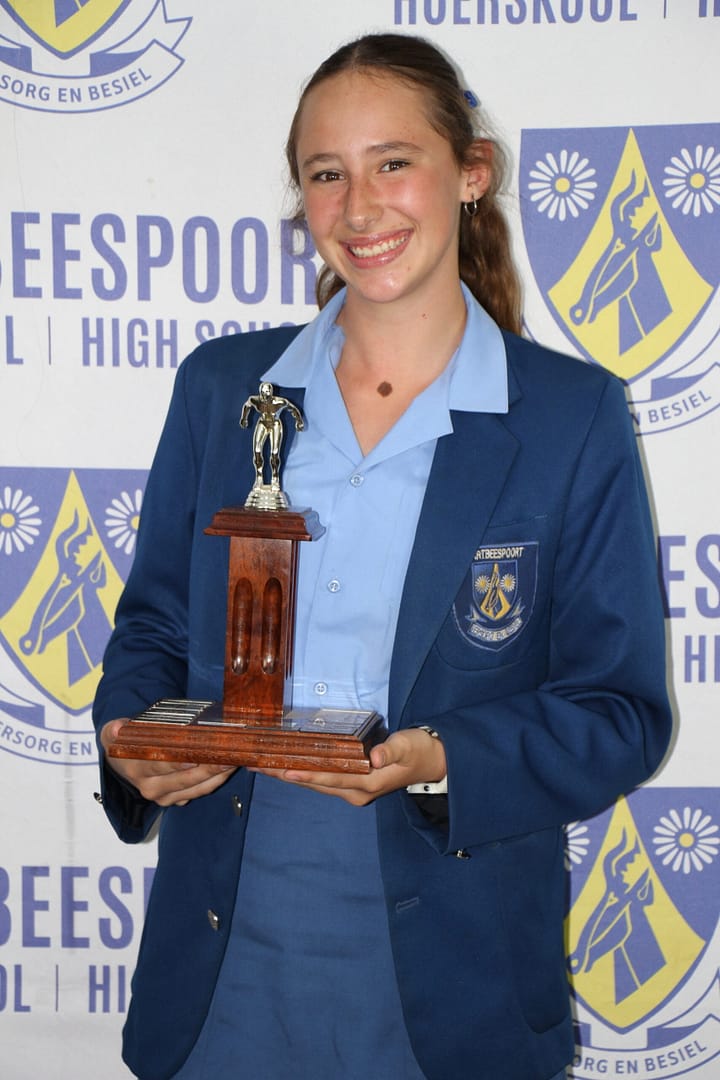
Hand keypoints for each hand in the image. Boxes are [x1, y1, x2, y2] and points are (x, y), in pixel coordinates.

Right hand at [100, 719, 235, 806]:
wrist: (123, 764)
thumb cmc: (125, 743)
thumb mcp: (114, 733)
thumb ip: (115, 730)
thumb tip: (117, 728)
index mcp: (137, 770)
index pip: (160, 767)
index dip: (178, 764)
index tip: (196, 758)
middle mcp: (151, 788)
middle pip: (185, 780)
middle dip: (208, 769)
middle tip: (228, 756)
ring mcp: (165, 797)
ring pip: (196, 788)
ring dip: (217, 776)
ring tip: (234, 760)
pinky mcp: (176, 800)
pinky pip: (200, 791)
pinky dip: (216, 781)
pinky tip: (228, 768)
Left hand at [249, 727, 445, 805]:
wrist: (431, 762)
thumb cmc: (419, 751)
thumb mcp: (408, 745)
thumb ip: (392, 749)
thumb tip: (377, 758)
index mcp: (367, 783)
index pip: (330, 778)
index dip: (306, 774)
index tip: (282, 770)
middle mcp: (356, 791)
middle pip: (316, 783)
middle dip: (287, 774)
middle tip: (258, 765)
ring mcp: (353, 790)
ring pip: (316, 783)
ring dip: (290, 775)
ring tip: (264, 766)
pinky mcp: (352, 785)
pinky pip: (322, 780)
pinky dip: (304, 773)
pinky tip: (288, 767)